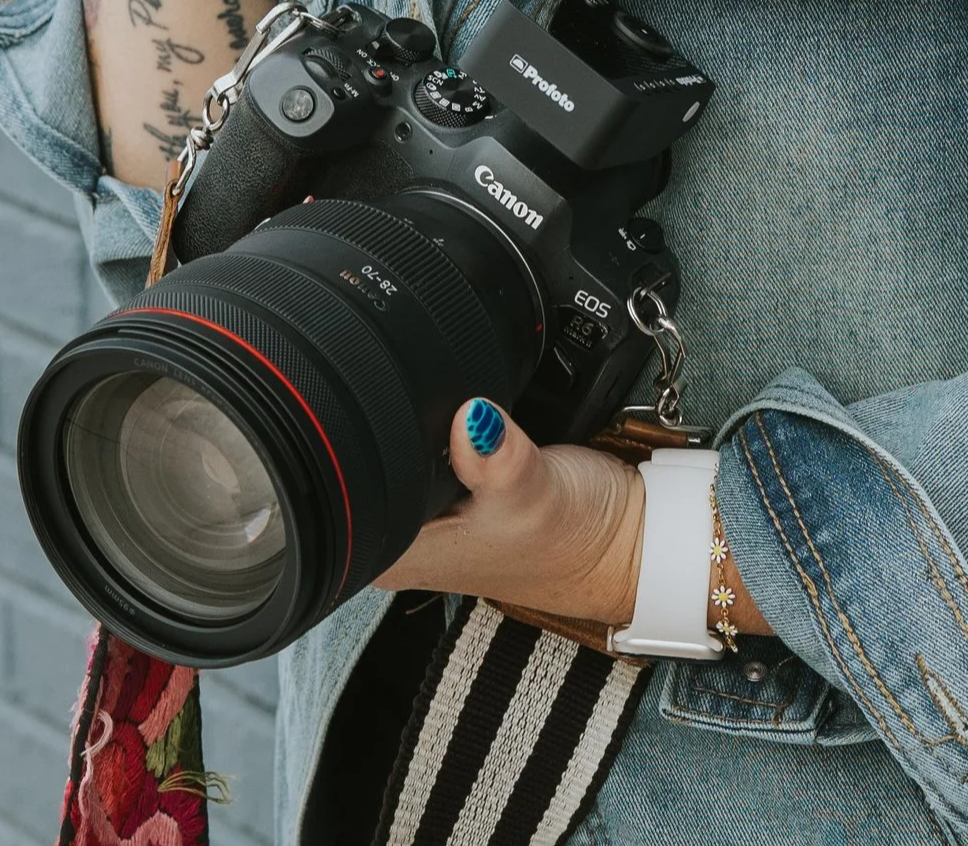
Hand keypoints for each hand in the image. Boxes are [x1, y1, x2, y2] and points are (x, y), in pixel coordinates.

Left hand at [376, 401, 645, 628]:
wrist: (622, 540)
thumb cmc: (575, 537)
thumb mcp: (533, 493)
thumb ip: (497, 458)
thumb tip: (470, 416)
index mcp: (398, 553)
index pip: (346, 483)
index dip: (373, 438)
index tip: (417, 415)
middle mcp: (405, 537)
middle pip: (374, 455)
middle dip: (409, 423)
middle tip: (460, 419)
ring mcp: (431, 514)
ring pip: (407, 445)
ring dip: (435, 424)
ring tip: (476, 427)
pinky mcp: (460, 488)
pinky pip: (438, 442)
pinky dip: (457, 426)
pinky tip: (481, 427)